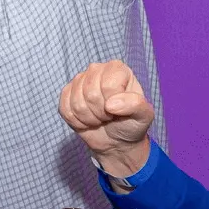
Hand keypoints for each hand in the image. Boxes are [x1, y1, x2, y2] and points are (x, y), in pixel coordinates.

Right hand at [59, 60, 154, 178]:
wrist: (116, 139)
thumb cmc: (131, 123)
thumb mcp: (144, 115)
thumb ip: (136, 105)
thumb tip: (111, 104)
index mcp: (117, 69)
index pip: (108, 85)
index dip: (114, 104)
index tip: (120, 110)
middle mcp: (97, 70)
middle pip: (90, 94)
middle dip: (101, 113)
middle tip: (109, 116)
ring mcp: (79, 81)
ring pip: (76, 104)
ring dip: (89, 119)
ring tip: (99, 118)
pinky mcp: (66, 94)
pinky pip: (65, 109)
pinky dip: (77, 122)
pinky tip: (87, 120)